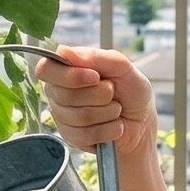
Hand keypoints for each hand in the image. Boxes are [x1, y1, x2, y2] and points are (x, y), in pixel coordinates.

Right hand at [35, 45, 158, 160]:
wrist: (143, 120)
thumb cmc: (130, 90)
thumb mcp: (123, 67)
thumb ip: (97, 57)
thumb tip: (65, 52)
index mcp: (65, 69)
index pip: (46, 69)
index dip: (70, 76)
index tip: (95, 77)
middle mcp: (58, 92)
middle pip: (66, 96)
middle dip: (100, 95)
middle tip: (112, 92)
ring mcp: (63, 117)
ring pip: (80, 117)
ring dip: (108, 112)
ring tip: (115, 109)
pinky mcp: (72, 138)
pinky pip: (87, 135)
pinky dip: (110, 129)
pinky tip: (114, 125)